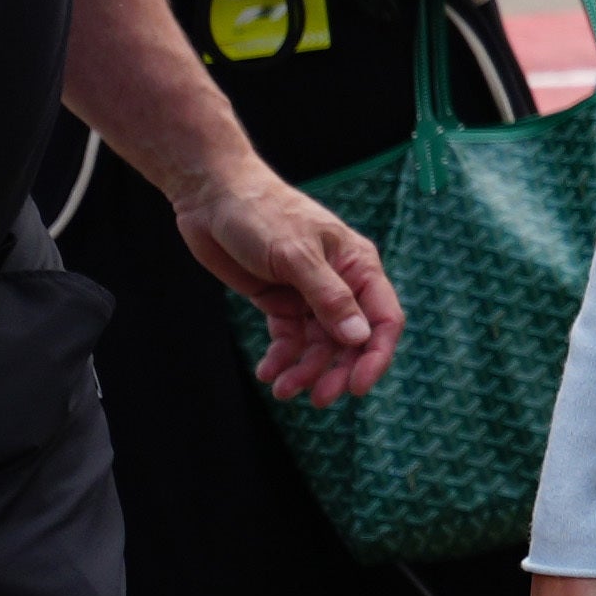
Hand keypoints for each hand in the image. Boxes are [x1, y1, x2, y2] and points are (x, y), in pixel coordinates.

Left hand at [166, 156, 402, 399]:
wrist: (213, 197)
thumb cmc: (262, 214)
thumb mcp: (296, 256)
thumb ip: (329, 298)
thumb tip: (360, 337)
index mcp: (358, 266)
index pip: (382, 318)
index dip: (375, 356)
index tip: (358, 387)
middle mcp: (340, 283)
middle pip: (352, 339)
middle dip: (337, 371)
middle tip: (318, 399)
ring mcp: (309, 294)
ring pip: (320, 344)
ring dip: (306, 370)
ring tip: (282, 389)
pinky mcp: (280, 301)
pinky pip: (290, 339)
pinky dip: (282, 358)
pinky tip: (268, 372)